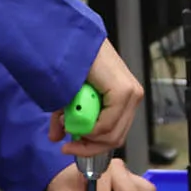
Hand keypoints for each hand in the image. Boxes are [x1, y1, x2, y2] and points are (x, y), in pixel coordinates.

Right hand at [48, 40, 144, 156]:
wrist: (68, 42)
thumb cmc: (71, 64)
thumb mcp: (69, 98)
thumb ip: (67, 119)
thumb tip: (57, 138)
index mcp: (125, 98)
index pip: (115, 135)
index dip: (92, 147)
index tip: (68, 148)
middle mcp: (133, 96)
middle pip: (115, 139)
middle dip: (89, 146)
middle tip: (67, 144)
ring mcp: (131, 94)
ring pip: (111, 135)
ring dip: (85, 136)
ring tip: (66, 122)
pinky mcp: (124, 92)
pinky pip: (107, 125)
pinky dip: (88, 127)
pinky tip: (74, 116)